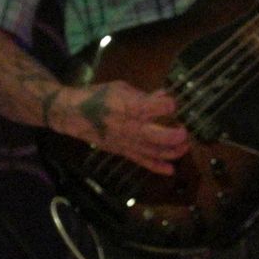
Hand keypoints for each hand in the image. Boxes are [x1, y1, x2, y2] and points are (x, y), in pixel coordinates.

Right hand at [46, 81, 189, 175]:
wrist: (74, 115)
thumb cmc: (99, 96)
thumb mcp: (122, 88)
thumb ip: (144, 95)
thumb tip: (164, 96)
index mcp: (133, 106)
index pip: (160, 107)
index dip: (171, 105)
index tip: (173, 104)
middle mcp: (132, 126)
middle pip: (161, 136)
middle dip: (177, 135)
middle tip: (184, 131)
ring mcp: (128, 142)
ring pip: (155, 151)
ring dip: (173, 151)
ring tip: (185, 146)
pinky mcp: (123, 152)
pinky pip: (142, 162)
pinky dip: (157, 167)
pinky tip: (170, 170)